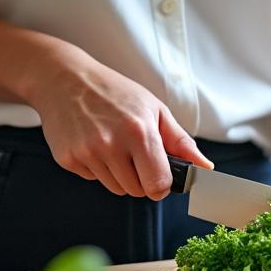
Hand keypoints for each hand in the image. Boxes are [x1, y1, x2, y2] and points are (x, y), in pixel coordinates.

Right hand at [28, 55, 211, 198]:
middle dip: (143, 178)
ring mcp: (87, 154)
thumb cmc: (114, 92)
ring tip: (115, 145)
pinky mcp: (68, 159)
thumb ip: (181, 142)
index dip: (164, 185)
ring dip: (121, 175)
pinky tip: (94, 143)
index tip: (162, 175)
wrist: (64, 79)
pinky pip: (94, 179)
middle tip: (136, 154)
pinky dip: (98, 168)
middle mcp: (111, 145)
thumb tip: (205, 167)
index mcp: (139, 132)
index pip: (158, 185)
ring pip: (116, 188)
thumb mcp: (155, 109)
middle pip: (138, 191)